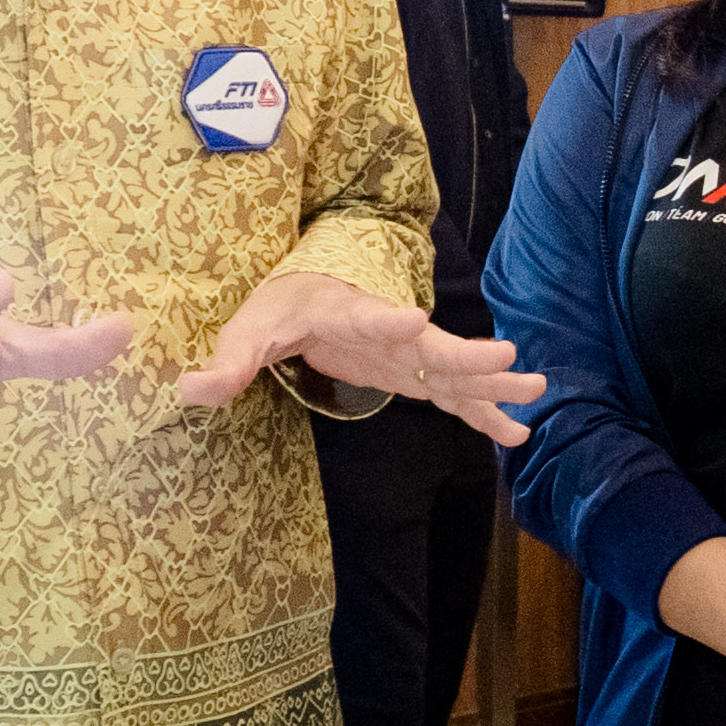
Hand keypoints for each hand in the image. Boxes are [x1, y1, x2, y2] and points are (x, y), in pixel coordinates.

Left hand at [174, 271, 544, 445]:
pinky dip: (485, 414)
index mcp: (346, 313)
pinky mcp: (416, 376)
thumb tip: (189, 389)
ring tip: (536, 392)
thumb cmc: (282, 307)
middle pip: (433, 346)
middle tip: (508, 359)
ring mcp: (409, 356)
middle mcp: (389, 333)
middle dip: (470, 354)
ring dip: (494, 384)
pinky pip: (456, 398)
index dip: (388, 319)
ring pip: (458, 372)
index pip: (367, 315)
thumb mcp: (248, 331)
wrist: (314, 291)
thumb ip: (227, 363)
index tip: (414, 319)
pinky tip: (517, 434)